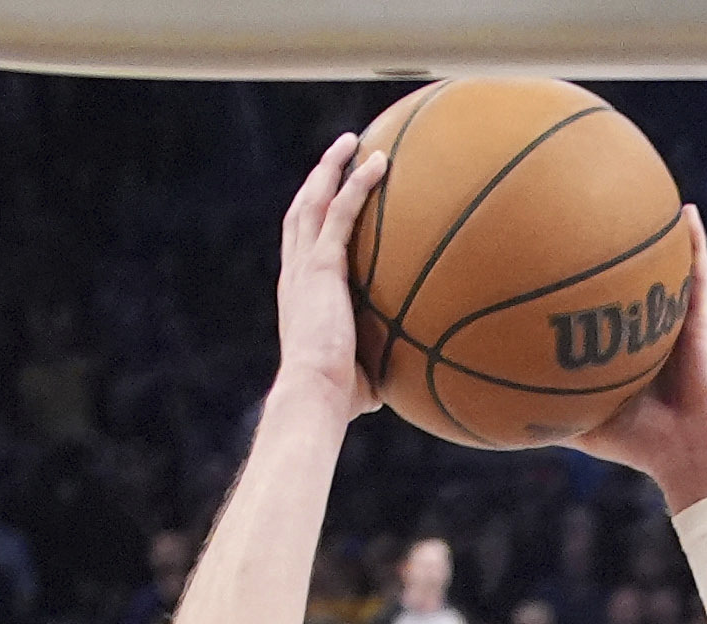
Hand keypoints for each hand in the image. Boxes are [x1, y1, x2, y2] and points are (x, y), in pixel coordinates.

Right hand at [273, 131, 374, 425]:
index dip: (311, 216)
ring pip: (313, 201)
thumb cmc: (337, 399)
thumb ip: (378, 365)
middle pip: (301, 209)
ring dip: (332, 167)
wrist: (315, 395)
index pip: (301, 244)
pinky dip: (357, 184)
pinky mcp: (322, 267)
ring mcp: (305, 266)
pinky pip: (340, 213)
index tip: (328, 196)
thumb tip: (410, 379)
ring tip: (354, 141)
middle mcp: (295, 273)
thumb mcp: (362, 376)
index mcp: (299, 293)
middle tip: (340, 153)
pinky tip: (379, 163)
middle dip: (319, 177)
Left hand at [566, 218, 706, 505]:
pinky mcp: (702, 322)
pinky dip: (694, 241)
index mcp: (619, 350)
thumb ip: (539, 410)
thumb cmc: (635, 445)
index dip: (573, 281)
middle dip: (607, 247)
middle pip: (625, 279)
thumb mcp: (576, 423)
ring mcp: (676, 323)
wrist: (690, 453)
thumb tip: (484, 408)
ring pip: (662, 269)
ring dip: (655, 235)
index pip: (593, 307)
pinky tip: (683, 211)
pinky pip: (698, 273)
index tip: (545, 251)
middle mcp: (646, 330)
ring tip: (637, 192)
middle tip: (583, 208)